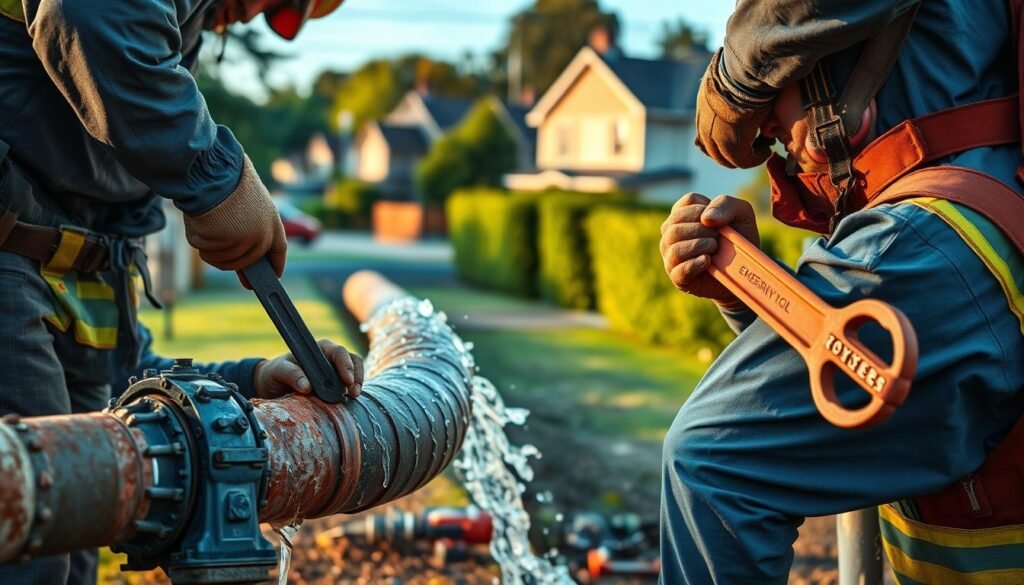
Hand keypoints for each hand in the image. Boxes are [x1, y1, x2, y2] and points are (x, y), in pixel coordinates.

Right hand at [183, 154, 286, 286]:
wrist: (212, 170)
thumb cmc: (225, 180)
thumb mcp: (246, 202)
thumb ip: (249, 225)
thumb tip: (241, 250)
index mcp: (271, 220)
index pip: (278, 249)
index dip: (275, 264)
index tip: (271, 278)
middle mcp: (261, 235)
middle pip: (247, 260)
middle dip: (235, 262)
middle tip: (221, 253)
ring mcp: (242, 241)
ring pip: (224, 260)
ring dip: (213, 249)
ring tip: (208, 224)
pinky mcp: (223, 244)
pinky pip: (208, 254)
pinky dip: (201, 243)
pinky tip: (201, 225)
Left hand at [253, 339, 363, 399]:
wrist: (273, 385)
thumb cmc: (275, 373)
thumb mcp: (278, 371)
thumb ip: (291, 374)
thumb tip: (307, 386)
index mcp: (318, 349)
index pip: (338, 352)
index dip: (346, 365)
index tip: (347, 380)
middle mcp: (330, 357)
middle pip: (352, 360)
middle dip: (356, 375)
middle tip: (353, 392)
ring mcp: (334, 370)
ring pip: (355, 372)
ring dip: (357, 383)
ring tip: (354, 396)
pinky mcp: (335, 384)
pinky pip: (349, 384)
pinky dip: (352, 391)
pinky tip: (350, 400)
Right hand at [660, 193, 758, 309]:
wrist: (744, 271)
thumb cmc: (740, 239)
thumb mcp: (741, 214)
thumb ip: (725, 204)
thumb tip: (706, 218)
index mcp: (683, 214)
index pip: (687, 202)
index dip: (706, 209)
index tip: (719, 221)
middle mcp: (671, 233)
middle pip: (675, 225)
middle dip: (702, 230)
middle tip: (719, 238)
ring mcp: (671, 256)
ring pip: (675, 248)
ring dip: (699, 246)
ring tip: (715, 249)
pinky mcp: (677, 277)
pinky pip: (679, 269)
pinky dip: (695, 264)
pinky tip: (708, 261)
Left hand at [694, 50, 774, 168]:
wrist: (743, 73)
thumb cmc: (740, 70)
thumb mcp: (726, 78)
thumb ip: (725, 88)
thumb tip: (726, 74)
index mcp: (703, 112)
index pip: (706, 138)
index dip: (724, 142)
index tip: (742, 138)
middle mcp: (704, 128)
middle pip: (716, 152)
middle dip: (734, 153)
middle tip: (752, 148)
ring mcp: (716, 139)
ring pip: (729, 159)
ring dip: (747, 157)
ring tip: (762, 148)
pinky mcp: (733, 146)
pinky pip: (744, 161)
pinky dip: (757, 158)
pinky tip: (767, 150)